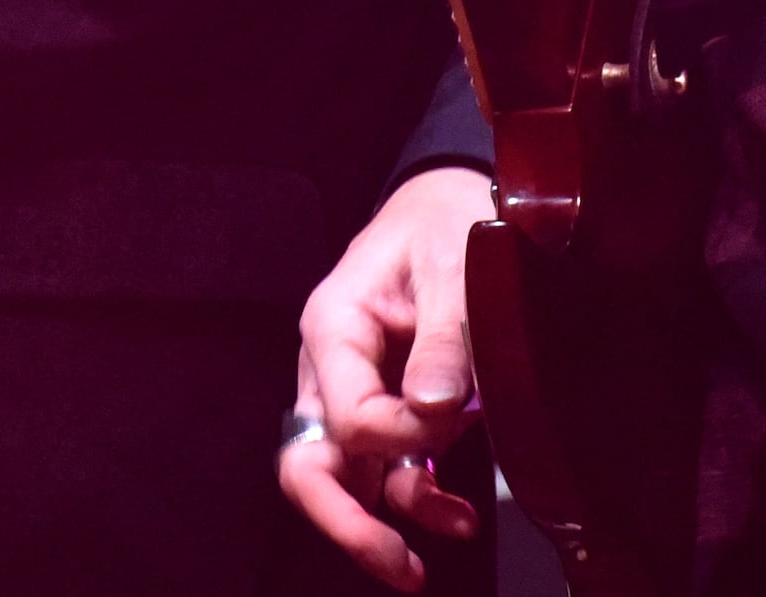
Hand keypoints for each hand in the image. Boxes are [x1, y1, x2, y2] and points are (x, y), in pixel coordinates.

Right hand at [282, 165, 491, 588]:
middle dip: (347, 523)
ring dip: (390, 519)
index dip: (400, 439)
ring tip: (452, 535)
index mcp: (334, 328)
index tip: (452, 424)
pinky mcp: (385, 410)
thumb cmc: (443, 223)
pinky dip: (416, 497)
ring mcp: (353, 394)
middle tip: (399, 564)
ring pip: (348, 477)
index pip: (347, 414)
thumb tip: (433, 409)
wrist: (452, 203)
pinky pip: (385, 469)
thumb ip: (441, 339)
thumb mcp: (451, 267)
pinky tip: (456, 512)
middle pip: (309, 464)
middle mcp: (330, 370)